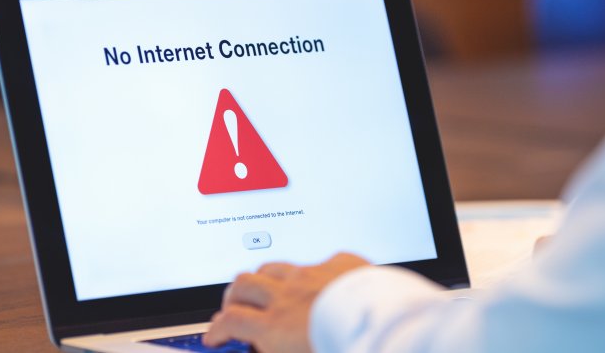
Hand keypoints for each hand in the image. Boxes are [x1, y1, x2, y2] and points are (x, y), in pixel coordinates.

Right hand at [203, 252, 369, 352]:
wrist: (389, 328)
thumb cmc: (347, 349)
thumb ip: (279, 350)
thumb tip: (269, 348)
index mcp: (275, 326)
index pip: (230, 321)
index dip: (216, 329)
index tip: (215, 336)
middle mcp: (287, 295)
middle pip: (242, 285)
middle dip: (232, 296)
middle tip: (233, 308)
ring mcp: (312, 275)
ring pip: (272, 266)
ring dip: (262, 278)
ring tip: (265, 289)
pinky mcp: (340, 264)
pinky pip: (318, 261)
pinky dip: (312, 272)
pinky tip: (319, 282)